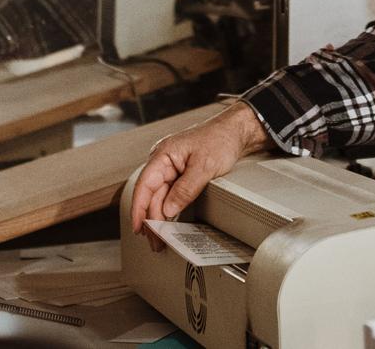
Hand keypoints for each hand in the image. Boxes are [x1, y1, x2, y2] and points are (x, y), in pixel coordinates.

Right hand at [129, 103, 270, 237]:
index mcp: (163, 154)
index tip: (138, 228)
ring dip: (159, 218)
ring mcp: (172, 168)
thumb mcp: (204, 166)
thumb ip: (185, 189)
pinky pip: (170, 195)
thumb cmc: (220, 139)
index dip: (138, 209)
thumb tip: (168, 210)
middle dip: (151, 220)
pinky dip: (168, 210)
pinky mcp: (180, 174)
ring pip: (160, 197)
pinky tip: (168, 223)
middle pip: (151, 195)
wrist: (236, 131)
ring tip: (160, 238)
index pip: (144, 185)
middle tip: (155, 242)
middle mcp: (163, 161)